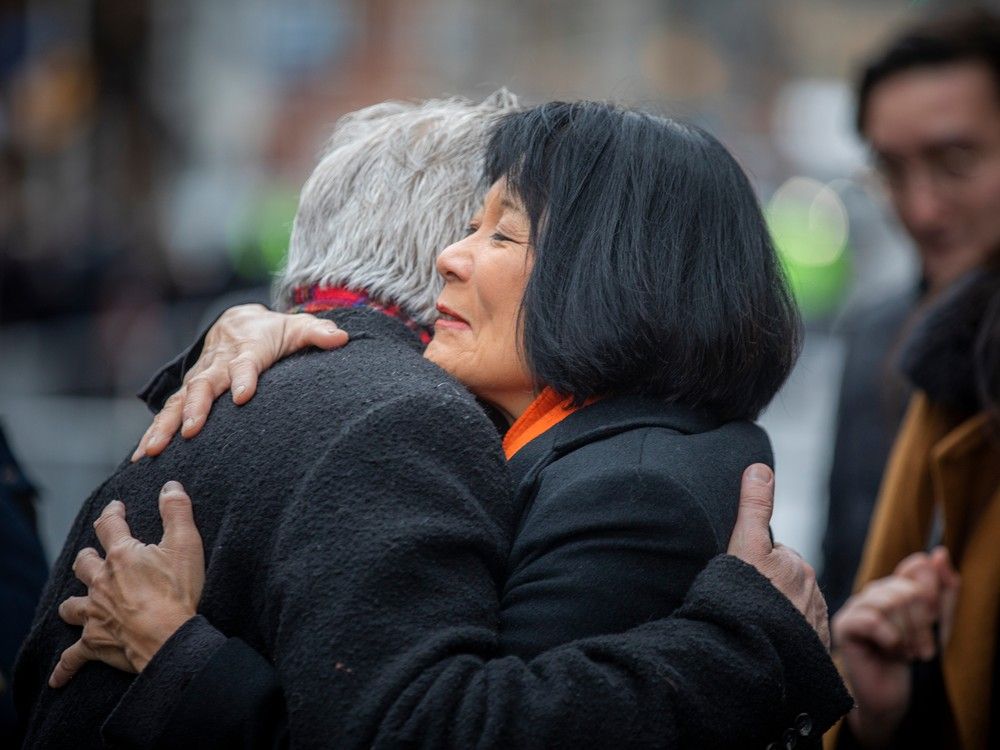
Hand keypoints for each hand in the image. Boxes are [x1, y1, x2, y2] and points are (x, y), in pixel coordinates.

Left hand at [50, 482, 206, 686]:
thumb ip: (177, 510)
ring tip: (77, 604)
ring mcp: (95, 613)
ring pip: (71, 606)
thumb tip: (170, 485)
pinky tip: (58, 678)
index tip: (116, 507)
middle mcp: (101, 581)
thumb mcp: (185, 543)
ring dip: (73, 603)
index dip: (112, 512)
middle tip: (96, 557)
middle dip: (88, 558)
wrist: (167, 638)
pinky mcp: (94, 642)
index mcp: (122, 555)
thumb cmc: (178, 591)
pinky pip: (72, 658)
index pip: (109, 525)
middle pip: (83, 564)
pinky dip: (65, 667)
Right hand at [133, 304, 347, 459]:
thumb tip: (341, 337)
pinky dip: (155, 430)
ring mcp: (201, 377)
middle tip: (192, 431)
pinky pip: (170, 410)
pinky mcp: (190, 390)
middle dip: (197, 407)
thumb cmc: (274, 332)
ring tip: (153, 449)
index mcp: (248, 349)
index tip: (243, 396)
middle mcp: (219, 364)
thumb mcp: (297, 327)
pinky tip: (142, 455)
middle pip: (205, 384)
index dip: (244, 377)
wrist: (240, 322)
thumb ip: (318, 333)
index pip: (246, 362)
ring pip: (180, 400)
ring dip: (166, 424)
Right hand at [727, 464, 829, 648]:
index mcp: (797, 565)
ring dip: (777, 613)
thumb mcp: (746, 543)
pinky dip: (786, 637)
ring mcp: (814, 623)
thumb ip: (754, 506)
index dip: (753, 564)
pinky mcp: (812, 650)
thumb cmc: (746, 596)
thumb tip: (760, 467)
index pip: (775, 556)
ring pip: (793, 609)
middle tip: (744, 601)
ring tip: (753, 623)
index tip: (740, 577)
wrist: (754, 651)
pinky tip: (767, 641)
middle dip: (769, 589)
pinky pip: (798, 637)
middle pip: (785, 582)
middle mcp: (812, 593)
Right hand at [832, 547, 958, 746]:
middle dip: (921, 623)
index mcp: (893, 588)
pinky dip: (890, 639)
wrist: (895, 697)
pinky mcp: (844, 626)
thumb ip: (943, 591)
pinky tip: (890, 652)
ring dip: (907, 635)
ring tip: (906, 652)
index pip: (916, 569)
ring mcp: (855, 607)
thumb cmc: (913, 662)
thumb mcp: (938, 625)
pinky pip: (873, 620)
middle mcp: (872, 593)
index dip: (932, 598)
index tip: (933, 622)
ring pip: (889, 602)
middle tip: (920, 647)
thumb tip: (939, 554)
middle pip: (905, 589)